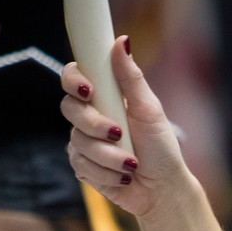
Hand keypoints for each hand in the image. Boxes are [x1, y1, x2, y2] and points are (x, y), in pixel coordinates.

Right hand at [61, 41, 194, 219]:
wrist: (162, 189)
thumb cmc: (161, 148)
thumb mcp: (149, 110)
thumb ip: (131, 78)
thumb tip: (121, 41)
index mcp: (104, 96)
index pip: (73, 77)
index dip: (74, 80)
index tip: (89, 90)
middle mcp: (89, 116)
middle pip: (69, 108)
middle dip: (94, 124)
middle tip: (118, 134)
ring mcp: (83, 141)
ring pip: (78, 141)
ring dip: (108, 156)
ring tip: (131, 163)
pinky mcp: (82, 166)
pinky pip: (81, 165)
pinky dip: (105, 172)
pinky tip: (122, 176)